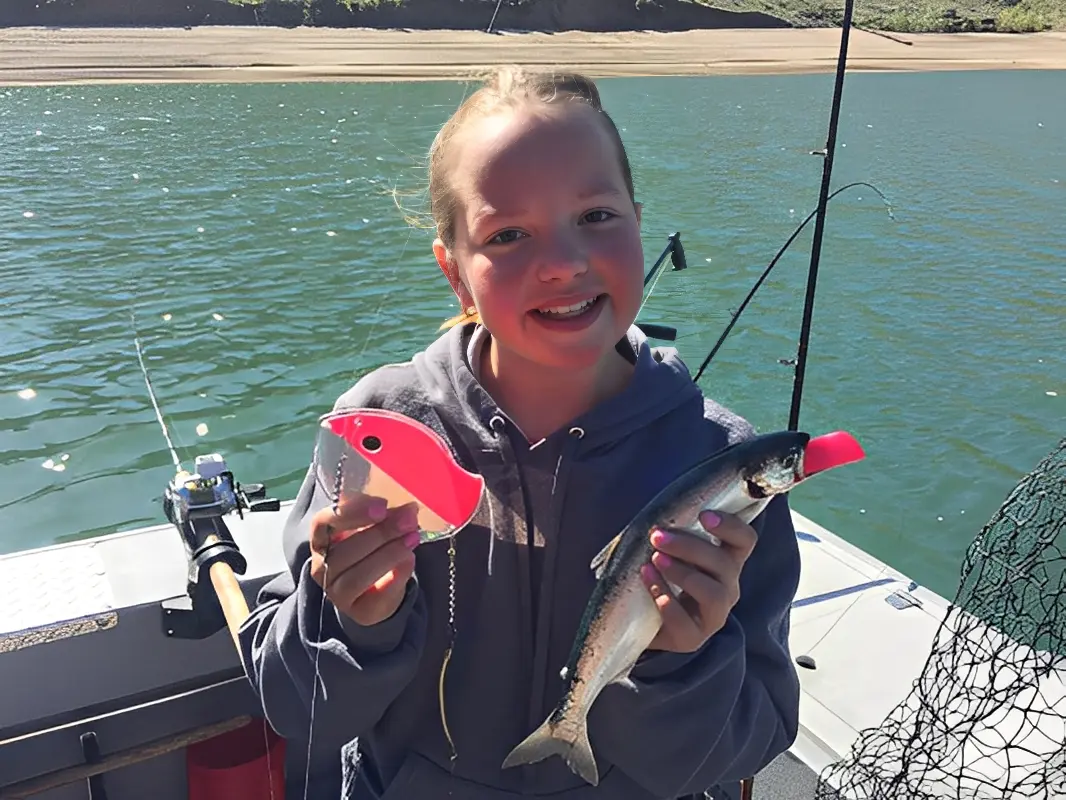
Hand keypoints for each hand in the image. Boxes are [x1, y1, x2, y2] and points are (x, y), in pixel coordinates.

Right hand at [309, 493, 420, 626]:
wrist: (379, 591)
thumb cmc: (371, 552)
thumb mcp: (373, 529)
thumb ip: (383, 518)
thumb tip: (406, 511)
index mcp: (321, 539)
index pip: (323, 523)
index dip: (352, 513)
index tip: (381, 506)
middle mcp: (321, 567)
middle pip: (344, 551)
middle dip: (381, 533)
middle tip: (408, 520)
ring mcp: (337, 593)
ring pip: (356, 576)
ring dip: (388, 555)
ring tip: (412, 538)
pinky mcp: (359, 611)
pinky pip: (377, 596)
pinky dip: (397, 576)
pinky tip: (410, 560)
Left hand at [641, 510, 757, 652]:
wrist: (644, 624)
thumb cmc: (664, 579)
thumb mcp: (674, 554)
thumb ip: (676, 534)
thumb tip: (660, 513)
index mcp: (727, 563)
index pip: (745, 541)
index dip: (731, 526)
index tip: (703, 515)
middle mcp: (727, 588)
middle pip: (724, 564)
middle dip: (690, 547)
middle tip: (658, 536)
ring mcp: (714, 616)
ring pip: (712, 593)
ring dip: (682, 573)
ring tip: (654, 559)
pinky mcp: (692, 638)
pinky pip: (684, 620)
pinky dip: (663, 597)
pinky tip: (647, 579)